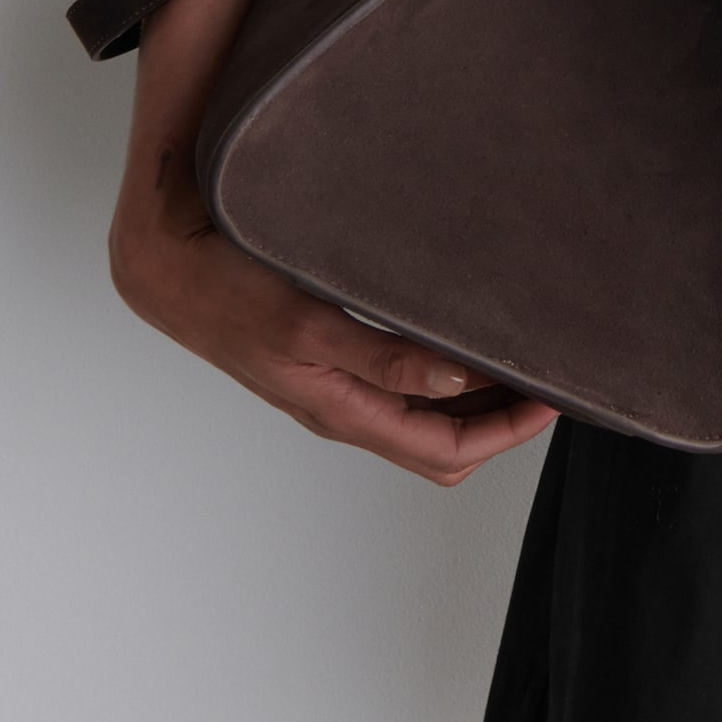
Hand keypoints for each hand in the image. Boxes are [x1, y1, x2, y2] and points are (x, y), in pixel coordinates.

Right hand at [111, 156, 556, 486]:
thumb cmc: (228, 296)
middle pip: (443, 442)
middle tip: (549, 375)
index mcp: (344, 411)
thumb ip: (382, 357)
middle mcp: (346, 406)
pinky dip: (444, 367)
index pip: (445, 452)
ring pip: (426, 412)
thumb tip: (457, 379)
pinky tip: (463, 332)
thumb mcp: (308, 327)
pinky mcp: (329, 354)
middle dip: (502, 419)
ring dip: (476, 394)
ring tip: (521, 354)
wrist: (168, 269)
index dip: (507, 433)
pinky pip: (402, 380)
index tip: (553, 398)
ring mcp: (337, 383)